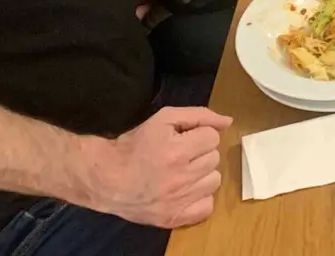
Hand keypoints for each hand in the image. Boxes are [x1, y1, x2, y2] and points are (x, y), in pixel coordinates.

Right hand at [85, 107, 229, 227]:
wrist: (107, 178)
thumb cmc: (135, 145)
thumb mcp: (164, 119)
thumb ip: (199, 115)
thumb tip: (228, 122)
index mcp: (177, 151)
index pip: (213, 137)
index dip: (198, 135)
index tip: (183, 139)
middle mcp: (180, 178)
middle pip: (214, 158)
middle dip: (200, 153)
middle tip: (179, 155)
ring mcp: (178, 201)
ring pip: (214, 181)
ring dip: (201, 175)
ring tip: (182, 173)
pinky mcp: (174, 219)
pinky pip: (207, 207)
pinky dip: (199, 198)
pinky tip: (185, 191)